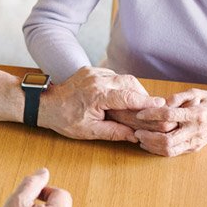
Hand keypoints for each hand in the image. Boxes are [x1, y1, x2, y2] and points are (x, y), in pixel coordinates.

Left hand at [38, 66, 165, 142]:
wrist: (45, 105)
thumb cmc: (65, 119)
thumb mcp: (89, 131)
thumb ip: (114, 133)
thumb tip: (135, 136)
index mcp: (97, 95)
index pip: (129, 97)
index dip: (146, 102)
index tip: (160, 106)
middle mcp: (97, 80)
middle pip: (130, 83)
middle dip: (143, 95)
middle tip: (152, 107)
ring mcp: (94, 72)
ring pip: (123, 77)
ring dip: (133, 90)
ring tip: (138, 104)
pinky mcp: (92, 70)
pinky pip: (113, 75)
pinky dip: (121, 85)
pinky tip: (122, 97)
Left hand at [134, 89, 206, 156]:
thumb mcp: (196, 92)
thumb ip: (179, 97)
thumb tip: (161, 103)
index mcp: (196, 114)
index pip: (169, 115)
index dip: (152, 115)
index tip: (140, 114)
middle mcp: (195, 130)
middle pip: (168, 139)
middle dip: (149, 137)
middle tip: (137, 131)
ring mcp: (195, 142)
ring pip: (170, 150)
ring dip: (152, 146)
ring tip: (141, 138)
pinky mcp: (194, 148)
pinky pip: (174, 153)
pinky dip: (159, 150)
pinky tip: (150, 144)